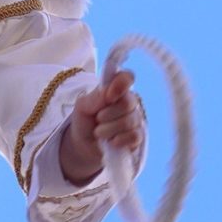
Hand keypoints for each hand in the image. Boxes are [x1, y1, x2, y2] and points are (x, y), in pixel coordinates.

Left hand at [61, 70, 144, 184]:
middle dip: (108, 114)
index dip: (120, 84)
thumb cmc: (85, 121)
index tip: (108, 97)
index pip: (127, 77)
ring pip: (130, 121)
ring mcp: (136, 119)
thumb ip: (95, 97)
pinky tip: (112, 141)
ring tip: (99, 132)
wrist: (83, 145)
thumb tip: (109, 93)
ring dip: (109, 129)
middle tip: (98, 119)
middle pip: (128, 102)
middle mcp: (129, 102)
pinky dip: (119, 140)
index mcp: (115, 89)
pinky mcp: (138, 137)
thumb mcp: (82, 106)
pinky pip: (134, 136)